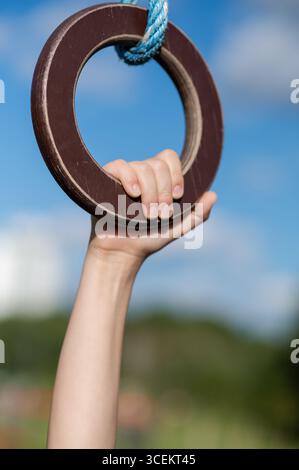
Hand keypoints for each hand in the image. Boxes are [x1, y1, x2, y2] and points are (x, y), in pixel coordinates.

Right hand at [89, 149, 216, 265]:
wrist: (123, 252)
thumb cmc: (149, 239)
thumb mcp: (178, 228)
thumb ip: (197, 214)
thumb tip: (213, 194)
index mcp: (158, 179)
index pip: (168, 157)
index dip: (176, 173)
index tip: (178, 196)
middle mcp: (141, 173)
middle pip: (157, 164)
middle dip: (163, 190)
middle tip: (160, 213)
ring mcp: (124, 176)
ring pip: (141, 167)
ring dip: (149, 192)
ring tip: (147, 214)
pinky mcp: (106, 180)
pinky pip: (119, 165)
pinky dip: (129, 177)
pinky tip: (133, 194)